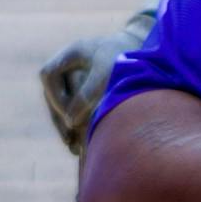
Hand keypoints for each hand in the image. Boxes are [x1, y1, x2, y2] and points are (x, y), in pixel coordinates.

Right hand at [40, 27, 146, 152]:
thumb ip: (87, 94)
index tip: (68, 116)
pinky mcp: (86, 92)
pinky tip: (82, 145)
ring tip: (75, 148)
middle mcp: (70, 65)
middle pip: (52, 94)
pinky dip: (76, 127)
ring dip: (65, 125)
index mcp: (73, 53)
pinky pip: (73, 111)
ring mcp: (76, 78)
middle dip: (59, 118)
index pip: (48, 74)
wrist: (152, 54)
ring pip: (61, 105)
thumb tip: (70, 121)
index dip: (55, 96)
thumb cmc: (128, 58)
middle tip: (69, 140)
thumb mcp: (107, 72)